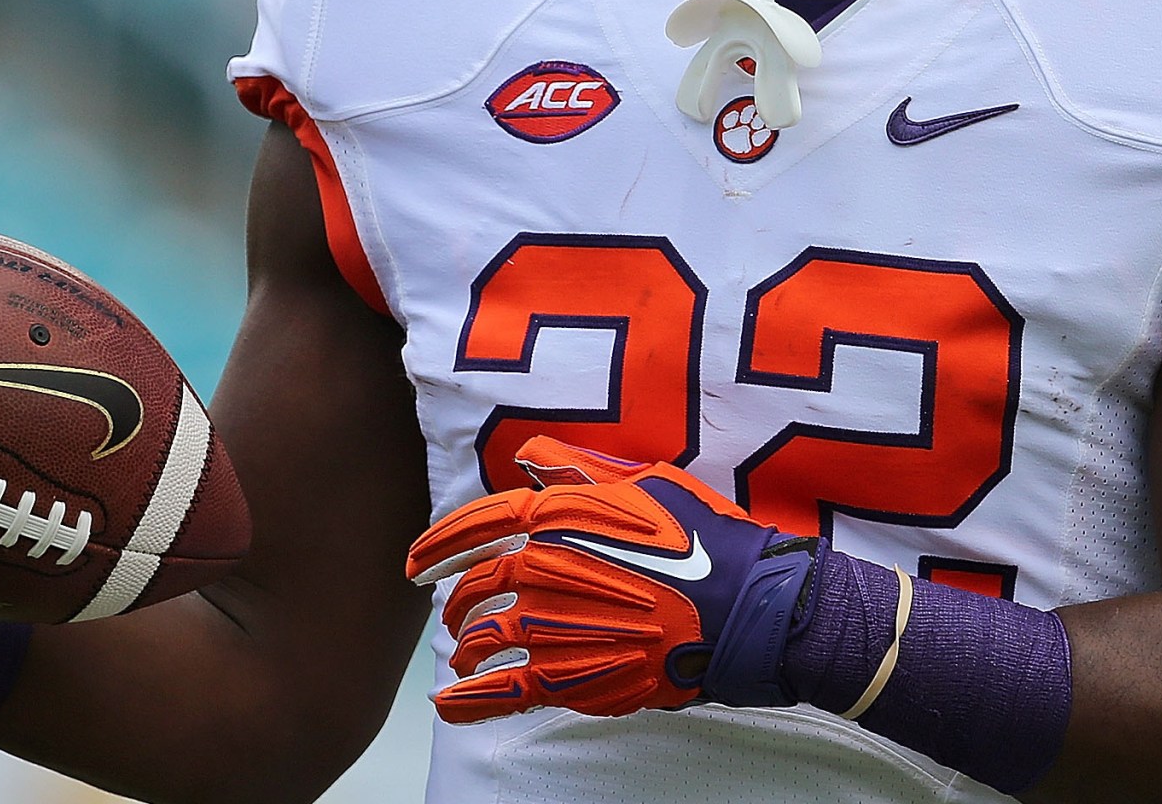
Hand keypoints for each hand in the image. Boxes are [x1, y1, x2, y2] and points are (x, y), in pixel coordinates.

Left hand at [404, 438, 820, 722]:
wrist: (746, 607)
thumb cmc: (702, 538)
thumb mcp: (646, 484)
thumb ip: (581, 472)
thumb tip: (533, 455)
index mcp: (557, 516)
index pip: (477, 526)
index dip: (439, 544)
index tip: (415, 562)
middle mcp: (543, 569)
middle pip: (475, 587)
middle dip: (458, 601)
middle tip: (455, 611)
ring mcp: (553, 627)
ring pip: (483, 640)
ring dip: (466, 649)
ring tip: (465, 656)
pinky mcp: (572, 677)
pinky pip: (504, 692)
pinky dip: (469, 702)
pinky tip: (449, 706)